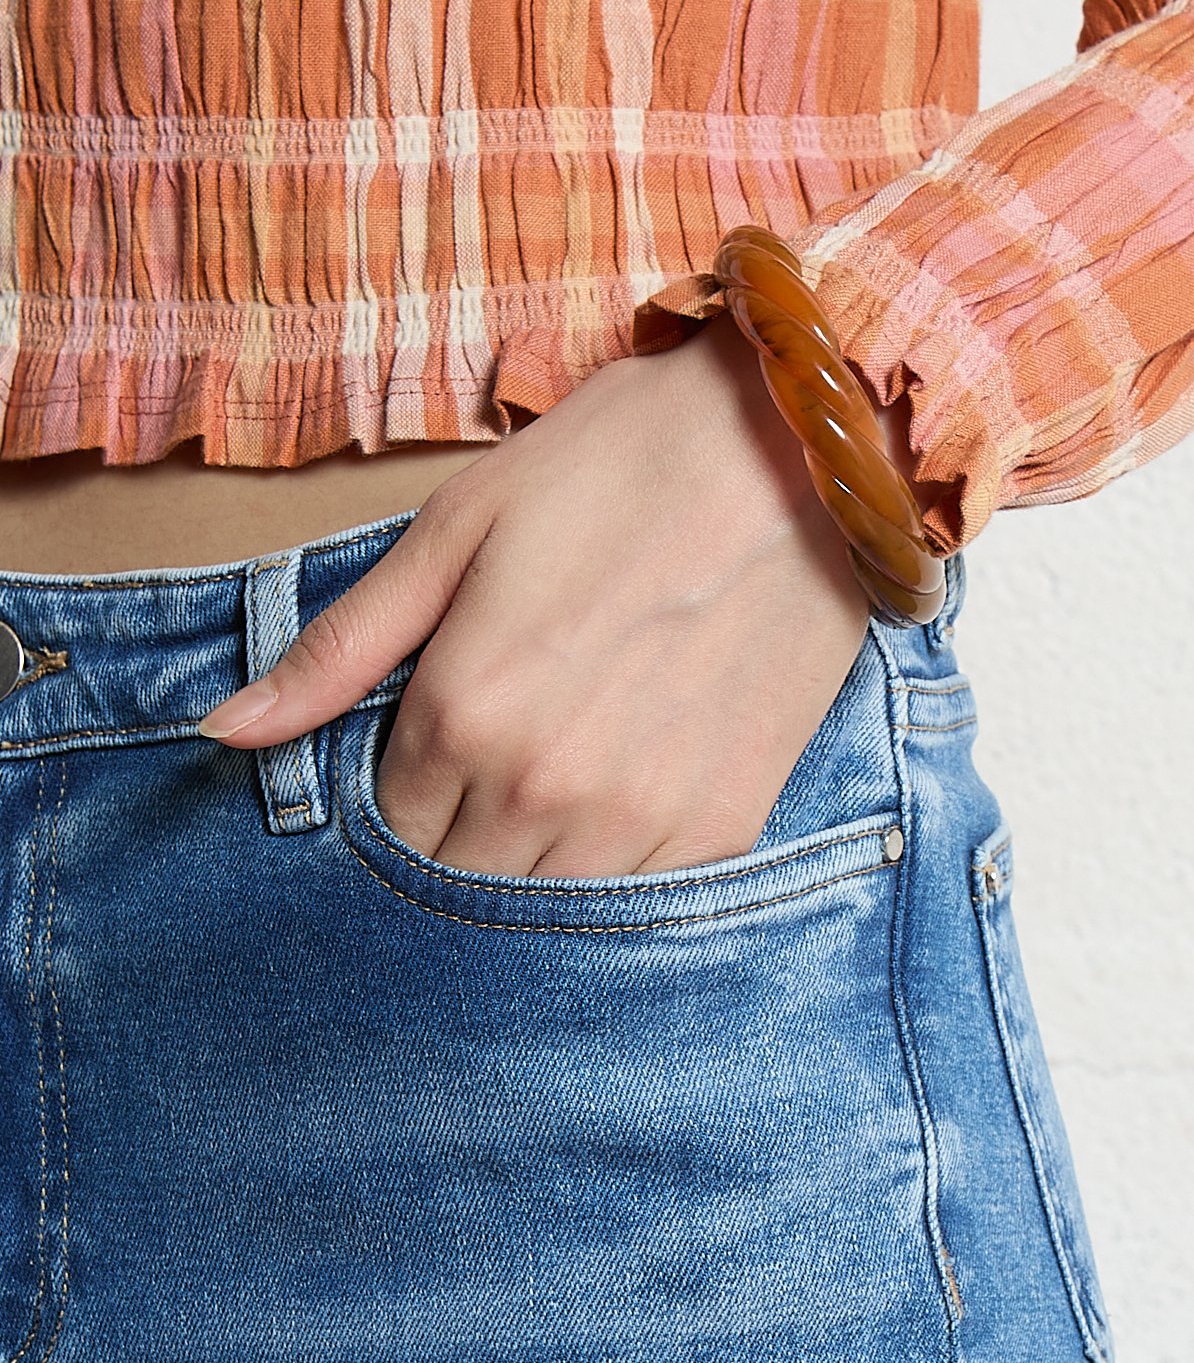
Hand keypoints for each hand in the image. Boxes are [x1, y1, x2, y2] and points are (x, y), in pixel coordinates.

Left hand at [196, 313, 901, 876]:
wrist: (798, 454)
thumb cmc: (618, 468)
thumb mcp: (458, 529)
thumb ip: (342, 647)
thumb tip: (226, 733)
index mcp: (465, 712)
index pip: (387, 826)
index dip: (399, 790)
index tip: (433, 744)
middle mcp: (545, 789)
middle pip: (458, 883)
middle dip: (457, 835)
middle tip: (499, 756)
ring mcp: (643, 819)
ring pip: (546, 908)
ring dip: (536, 860)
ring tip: (565, 771)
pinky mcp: (727, 822)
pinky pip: (642, 901)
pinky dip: (621, 864)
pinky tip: (632, 787)